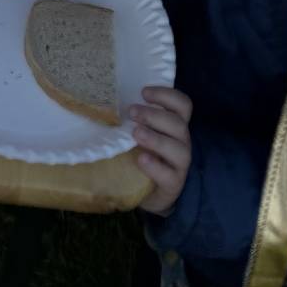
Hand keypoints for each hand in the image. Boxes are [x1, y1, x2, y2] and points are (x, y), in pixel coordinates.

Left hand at [130, 87, 193, 213]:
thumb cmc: (142, 155)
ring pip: (178, 148)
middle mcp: (181, 143)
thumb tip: (104, 99)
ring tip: (136, 134)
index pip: (182, 105)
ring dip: (156, 138)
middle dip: (154, 115)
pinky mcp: (173, 185)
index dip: (166, 95)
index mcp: (174, 126)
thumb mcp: (139, 134)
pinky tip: (141, 160)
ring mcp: (180, 165)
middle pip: (178, 124)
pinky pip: (169, 175)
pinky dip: (155, 166)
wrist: (148, 193)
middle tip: (132, 112)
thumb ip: (133, 119)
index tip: (143, 92)